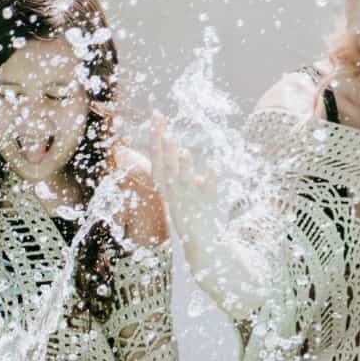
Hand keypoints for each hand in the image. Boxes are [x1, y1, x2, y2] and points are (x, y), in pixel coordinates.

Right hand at [149, 112, 221, 253]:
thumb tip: (145, 153)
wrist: (201, 242)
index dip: (154, 139)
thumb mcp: (171, 190)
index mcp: (165, 187)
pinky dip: (211, 179)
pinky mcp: (207, 204)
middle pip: (167, 167)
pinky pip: (209, 190)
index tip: (155, 119)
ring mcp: (190, 198)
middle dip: (165, 148)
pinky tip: (214, 166)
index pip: (156, 159)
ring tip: (182, 150)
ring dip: (183, 165)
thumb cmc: (186, 212)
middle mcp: (175, 192)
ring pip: (185, 179)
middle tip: (165, 131)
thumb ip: (164, 169)